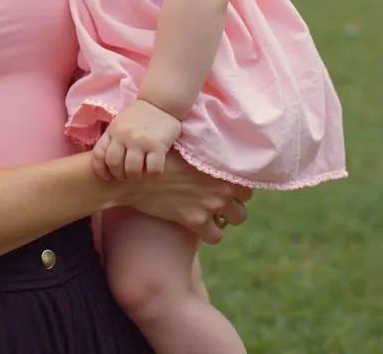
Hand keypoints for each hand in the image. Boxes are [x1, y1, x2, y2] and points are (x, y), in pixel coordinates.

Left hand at [92, 100, 181, 181]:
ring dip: (135, 178)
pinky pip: (153, 170)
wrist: (160, 103)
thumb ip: (113, 139)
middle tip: (127, 176)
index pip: (98, 154)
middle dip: (119, 176)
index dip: (100, 170)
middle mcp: (123, 136)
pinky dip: (152, 176)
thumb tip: (107, 163)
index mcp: (112, 131)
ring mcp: (140, 141)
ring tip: (140, 176)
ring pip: (132, 170)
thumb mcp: (119, 124)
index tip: (107, 177)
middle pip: (114, 164)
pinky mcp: (158, 146)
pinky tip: (153, 172)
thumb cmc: (139, 116)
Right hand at [116, 150, 252, 244]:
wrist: (136, 175)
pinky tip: (200, 224)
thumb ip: (205, 150)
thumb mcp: (185, 146)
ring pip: (236, 219)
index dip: (237, 185)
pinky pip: (216, 236)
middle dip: (234, 203)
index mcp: (220, 166)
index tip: (226, 185)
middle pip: (244, 203)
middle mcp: (220, 187)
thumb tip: (214, 145)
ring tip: (212, 211)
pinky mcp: (195, 221)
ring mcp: (209, 206)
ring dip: (226, 217)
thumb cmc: (158, 156)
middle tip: (218, 199)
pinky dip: (210, 232)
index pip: (247, 181)